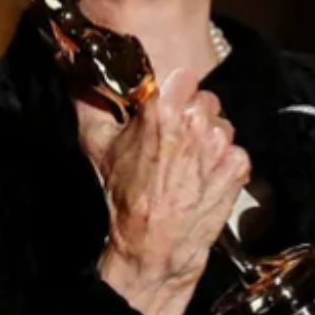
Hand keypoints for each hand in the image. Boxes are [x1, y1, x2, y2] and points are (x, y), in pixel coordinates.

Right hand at [79, 67, 250, 314]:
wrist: (154, 247)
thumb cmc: (124, 197)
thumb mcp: (97, 145)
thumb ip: (89, 100)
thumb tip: (75, 68)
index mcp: (164, 109)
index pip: (183, 76)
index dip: (174, 91)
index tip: (166, 105)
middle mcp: (197, 121)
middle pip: (204, 99)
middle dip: (191, 114)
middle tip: (173, 139)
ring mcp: (221, 144)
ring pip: (221, 123)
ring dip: (207, 137)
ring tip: (186, 162)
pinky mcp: (238, 166)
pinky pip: (234, 149)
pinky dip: (221, 161)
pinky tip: (201, 177)